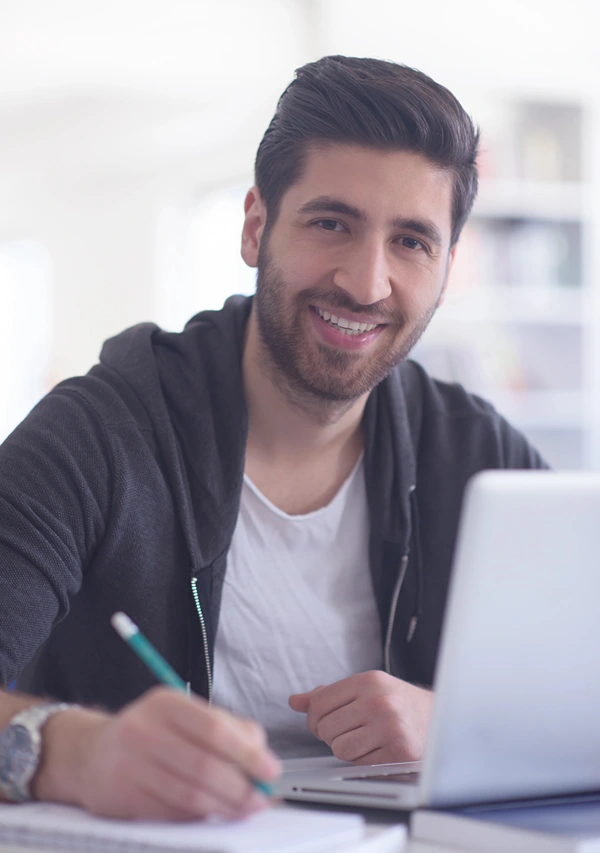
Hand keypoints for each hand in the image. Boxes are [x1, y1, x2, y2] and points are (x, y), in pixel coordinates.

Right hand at [34, 687, 280, 820]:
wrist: (91, 753)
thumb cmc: (150, 734)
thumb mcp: (184, 716)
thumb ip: (226, 727)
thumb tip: (262, 754)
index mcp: (165, 703)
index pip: (214, 728)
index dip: (247, 753)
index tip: (270, 770)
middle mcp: (143, 729)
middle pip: (204, 765)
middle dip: (240, 787)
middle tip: (260, 798)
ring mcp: (129, 764)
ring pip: (189, 795)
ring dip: (224, 807)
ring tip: (242, 809)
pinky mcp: (121, 796)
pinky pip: (171, 813)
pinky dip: (198, 817)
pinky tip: (210, 813)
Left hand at [289, 671, 432, 764]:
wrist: (442, 719)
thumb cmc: (399, 704)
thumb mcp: (367, 689)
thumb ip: (330, 694)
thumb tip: (296, 701)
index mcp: (369, 681)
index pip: (319, 702)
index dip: (315, 717)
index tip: (325, 721)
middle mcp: (379, 701)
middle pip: (326, 728)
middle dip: (331, 734)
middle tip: (350, 731)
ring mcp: (390, 727)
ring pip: (340, 748)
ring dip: (347, 750)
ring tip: (365, 740)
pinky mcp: (398, 752)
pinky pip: (359, 764)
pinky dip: (363, 761)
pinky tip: (378, 750)